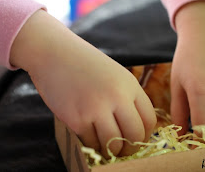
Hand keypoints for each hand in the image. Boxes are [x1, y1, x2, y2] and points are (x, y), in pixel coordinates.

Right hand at [10, 10, 156, 157]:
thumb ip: (128, 99)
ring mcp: (97, 108)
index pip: (149, 120)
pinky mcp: (77, 119)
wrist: (55, 53)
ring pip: (114, 145)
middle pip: (136, 135)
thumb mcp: (116, 75)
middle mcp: (117, 97)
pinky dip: (92, 144)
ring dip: (111, 150)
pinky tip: (89, 134)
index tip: (137, 139)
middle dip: (131, 148)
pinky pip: (92, 143)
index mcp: (130, 85)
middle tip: (123, 150)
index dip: (145, 135)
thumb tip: (136, 129)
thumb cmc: (86, 66)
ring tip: (106, 145)